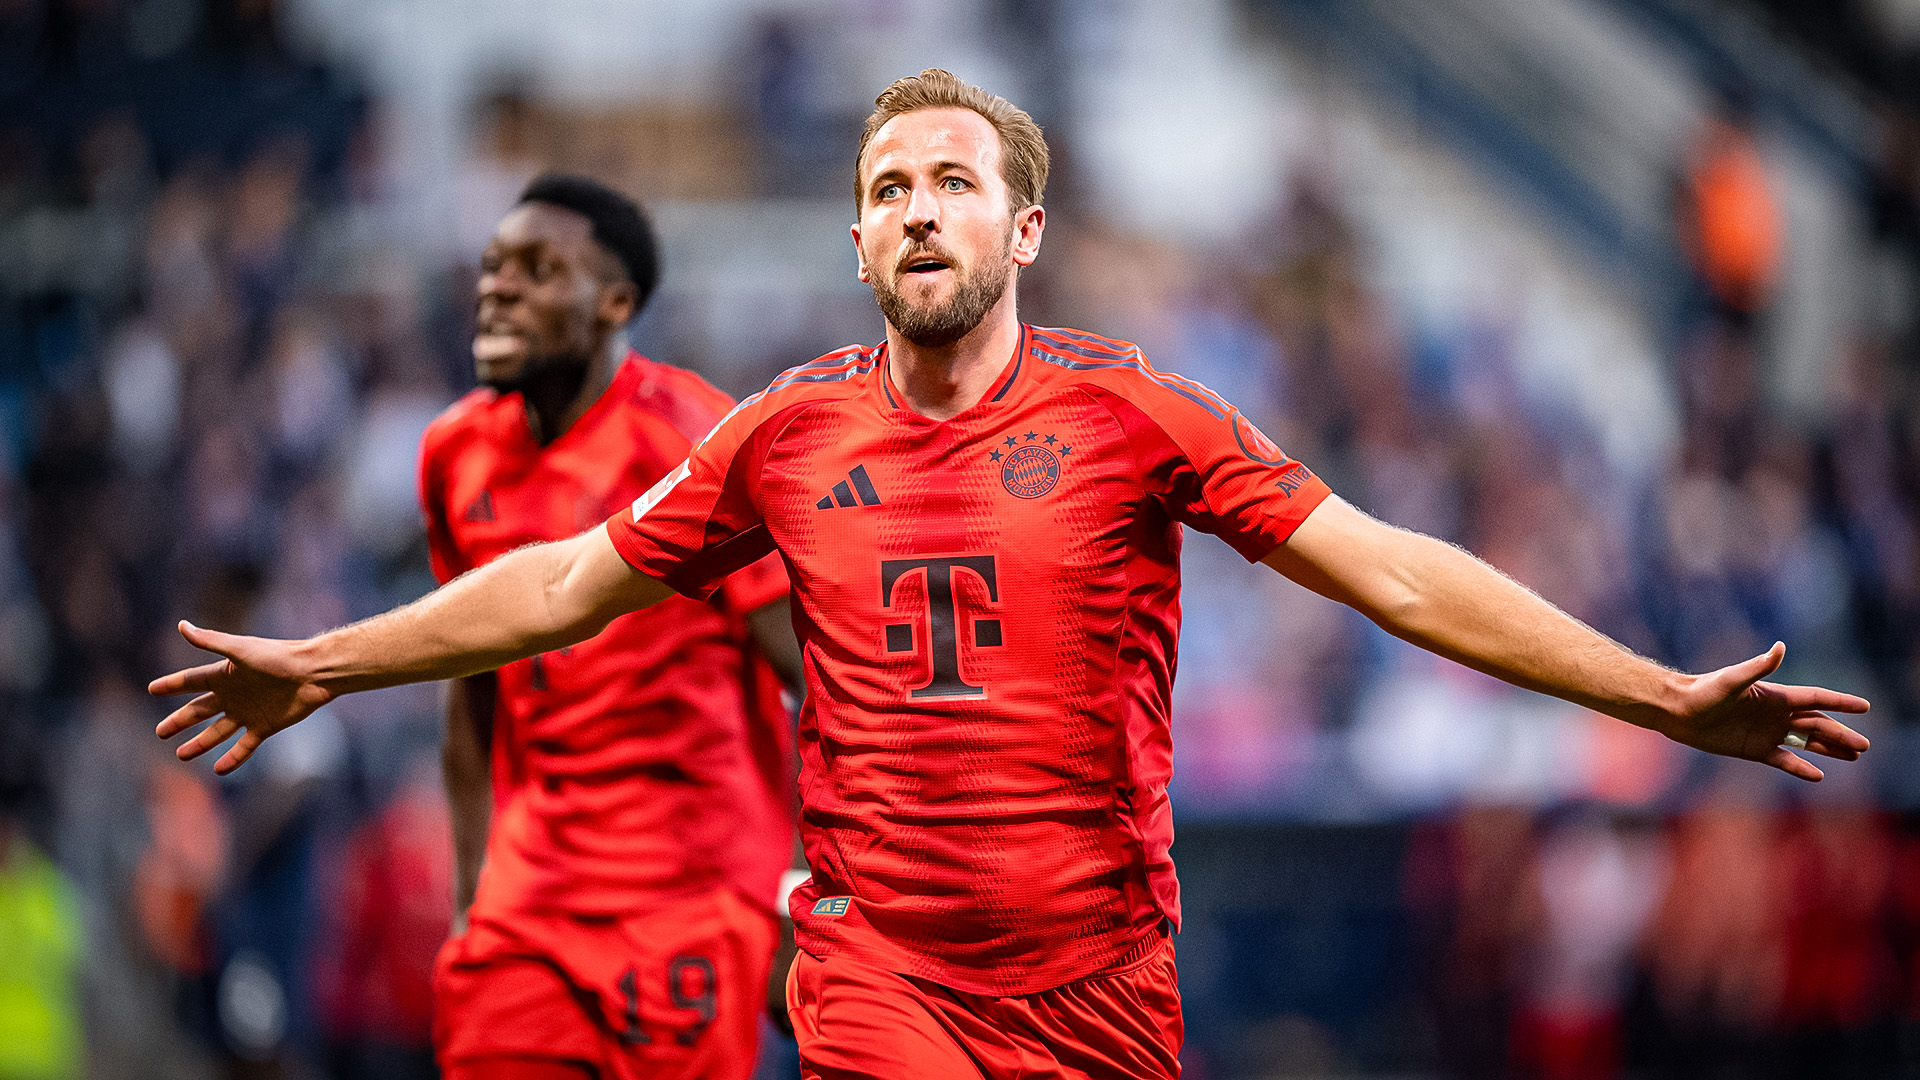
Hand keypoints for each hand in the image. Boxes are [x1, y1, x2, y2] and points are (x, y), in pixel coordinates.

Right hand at [148, 621, 332, 774]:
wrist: (313, 672)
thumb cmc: (277, 656)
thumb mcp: (240, 649)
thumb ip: (210, 640)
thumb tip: (182, 625)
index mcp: (224, 675)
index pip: (190, 681)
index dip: (171, 685)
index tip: (152, 688)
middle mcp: (233, 695)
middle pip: (199, 711)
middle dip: (180, 721)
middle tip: (160, 733)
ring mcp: (248, 712)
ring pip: (217, 732)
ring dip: (200, 744)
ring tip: (181, 755)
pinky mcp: (264, 726)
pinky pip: (244, 746)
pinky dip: (233, 758)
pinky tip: (219, 769)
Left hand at [1658, 642, 1869, 780]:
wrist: (1679, 711)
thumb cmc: (1704, 691)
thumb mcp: (1733, 679)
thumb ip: (1758, 666)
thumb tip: (1779, 647)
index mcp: (1776, 696)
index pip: (1817, 698)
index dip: (1840, 702)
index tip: (1864, 706)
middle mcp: (1776, 715)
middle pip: (1818, 725)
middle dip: (1842, 734)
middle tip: (1865, 745)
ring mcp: (1767, 733)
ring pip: (1806, 742)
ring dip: (1829, 749)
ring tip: (1853, 756)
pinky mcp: (1755, 750)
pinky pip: (1784, 760)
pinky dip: (1800, 768)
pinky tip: (1818, 776)